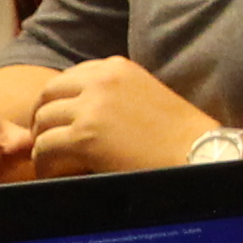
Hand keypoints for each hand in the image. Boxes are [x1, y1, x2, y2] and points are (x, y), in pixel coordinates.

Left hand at [23, 56, 220, 177]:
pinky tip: (56, 176)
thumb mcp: (144, 95)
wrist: (200, 154)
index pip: (69, 79)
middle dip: (44, 120)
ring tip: (53, 164)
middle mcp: (100, 80)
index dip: (59, 103)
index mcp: (115, 67)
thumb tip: (82, 113)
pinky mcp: (85, 136)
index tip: (59, 123)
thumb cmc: (180, 135)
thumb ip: (112, 96)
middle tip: (48, 144)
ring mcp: (91, 107)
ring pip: (42, 122)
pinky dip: (45, 164)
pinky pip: (46, 148)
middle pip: (48, 95)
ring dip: (44, 145)